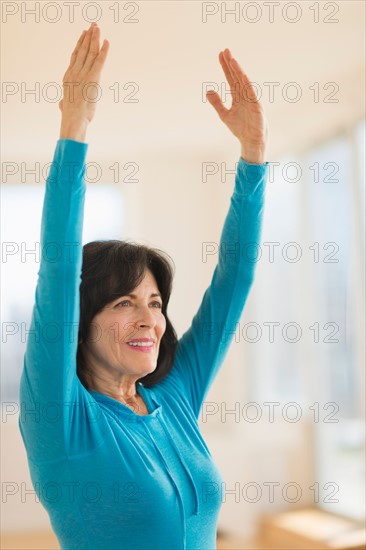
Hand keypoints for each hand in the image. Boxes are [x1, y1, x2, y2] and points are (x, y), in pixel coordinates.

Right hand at [59, 23, 109, 140]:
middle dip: (88, 37)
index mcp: (68, 77)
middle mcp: (75, 72)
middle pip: (82, 50)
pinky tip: (107, 42)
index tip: (83, 35)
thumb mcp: (64, 106)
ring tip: (97, 28)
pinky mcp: (94, 78)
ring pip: (90, 52)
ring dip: (95, 39)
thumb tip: (61, 104)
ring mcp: (84, 74)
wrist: (73, 118)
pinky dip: (104, 51)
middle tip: (92, 26)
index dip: (79, 44)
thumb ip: (63, 102)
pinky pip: (100, 61)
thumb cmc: (69, 116)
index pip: (75, 56)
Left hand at [206, 48, 268, 163]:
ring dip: (237, 70)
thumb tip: (208, 91)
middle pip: (236, 76)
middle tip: (225, 50)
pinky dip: (246, 83)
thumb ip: (217, 103)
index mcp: (238, 96)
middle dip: (231, 64)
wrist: (251, 140)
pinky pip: (251, 92)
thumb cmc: (241, 128)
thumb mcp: (224, 115)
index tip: (220, 55)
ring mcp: (251, 99)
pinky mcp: (256, 105)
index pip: (231, 78)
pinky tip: (242, 74)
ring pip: (243, 81)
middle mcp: (245, 94)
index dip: (226, 67)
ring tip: (232, 59)